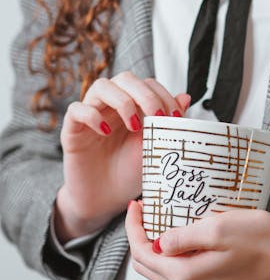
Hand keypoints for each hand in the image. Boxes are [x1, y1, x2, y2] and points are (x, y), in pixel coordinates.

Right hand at [55, 72, 190, 242]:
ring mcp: (91, 114)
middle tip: (157, 117)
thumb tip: (187, 96)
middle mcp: (112, 105)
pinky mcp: (72, 129)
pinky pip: (76, 109)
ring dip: (122, 101)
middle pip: (125, 78)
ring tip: (134, 126)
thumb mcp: (154, 148)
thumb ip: (168, 123)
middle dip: (145, 94)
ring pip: (101, 86)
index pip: (147, 84)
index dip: (163, 95)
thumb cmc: (130, 173)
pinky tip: (105, 132)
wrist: (105, 201)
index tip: (176, 118)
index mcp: (133, 105)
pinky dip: (91, 115)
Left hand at [125, 200, 269, 279]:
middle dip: (141, 236)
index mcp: (185, 275)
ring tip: (162, 217)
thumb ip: (183, 236)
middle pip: (148, 264)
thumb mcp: (219, 228)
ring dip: (156, 244)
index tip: (137, 205)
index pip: (143, 253)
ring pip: (162, 269)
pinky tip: (184, 232)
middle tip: (146, 210)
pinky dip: (173, 252)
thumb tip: (159, 240)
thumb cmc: (262, 242)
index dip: (134, 227)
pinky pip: (180, 270)